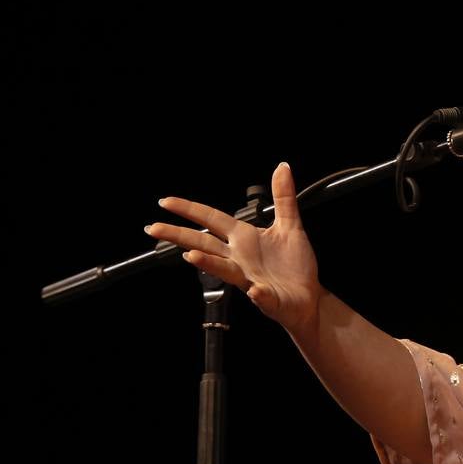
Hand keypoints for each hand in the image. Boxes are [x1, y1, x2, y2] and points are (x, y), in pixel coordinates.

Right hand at [145, 162, 322, 333]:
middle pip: (204, 243)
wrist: (308, 295)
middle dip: (179, 235)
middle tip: (154, 229)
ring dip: (208, 263)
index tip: (166, 202)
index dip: (189, 209)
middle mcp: (240, 257)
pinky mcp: (267, 296)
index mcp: (244, 238)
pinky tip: (255, 290)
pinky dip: (258, 293)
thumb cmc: (295, 264)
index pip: (211, 219)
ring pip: (224, 269)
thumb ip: (284, 198)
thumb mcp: (291, 225)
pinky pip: (261, 295)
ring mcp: (250, 277)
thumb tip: (282, 167)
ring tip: (191, 256)